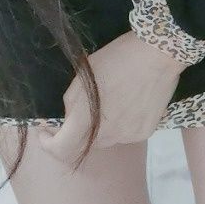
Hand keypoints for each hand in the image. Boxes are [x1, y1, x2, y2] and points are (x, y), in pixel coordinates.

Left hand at [37, 30, 185, 161]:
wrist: (157, 53)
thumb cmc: (116, 58)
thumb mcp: (83, 75)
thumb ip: (71, 103)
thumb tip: (67, 120)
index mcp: (86, 120)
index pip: (60, 149)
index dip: (48, 143)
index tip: (47, 131)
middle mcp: (106, 135)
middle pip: (84, 144)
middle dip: (77, 131)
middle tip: (83, 108)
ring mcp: (127, 136)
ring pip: (107, 139)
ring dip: (101, 128)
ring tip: (111, 101)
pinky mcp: (145, 132)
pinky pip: (126, 134)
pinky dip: (122, 124)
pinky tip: (130, 102)